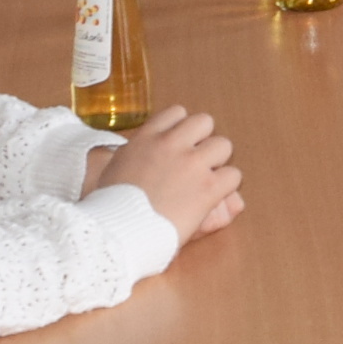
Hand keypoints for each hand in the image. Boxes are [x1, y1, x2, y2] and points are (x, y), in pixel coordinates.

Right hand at [104, 107, 245, 244]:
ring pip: (223, 145)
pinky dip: (227, 186)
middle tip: (195, 162)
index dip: (181, 129)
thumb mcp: (109, 170)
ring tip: (206, 179)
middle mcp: (170, 144)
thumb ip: (123, 157)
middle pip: (204, 122)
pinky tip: (213, 197)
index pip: (176, 113)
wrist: (118, 230)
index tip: (178, 145)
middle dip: (203, 140)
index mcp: (146, 138)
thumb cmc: (109, 206)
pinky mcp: (207, 187)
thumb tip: (119, 156)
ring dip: (217, 162)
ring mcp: (191, 163)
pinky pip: (233, 175)